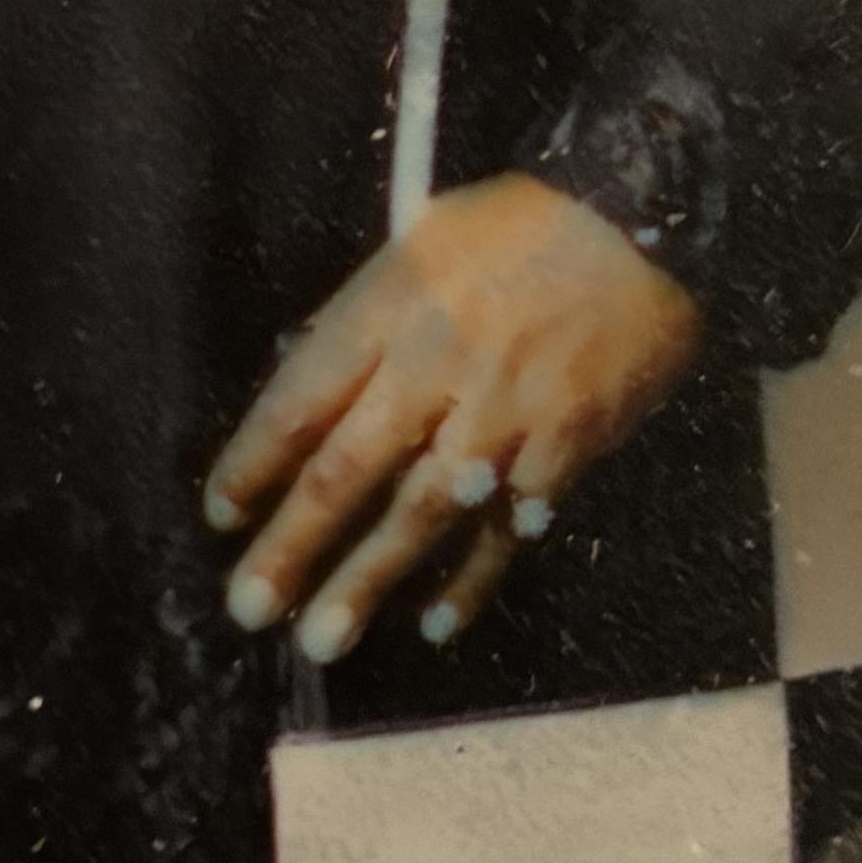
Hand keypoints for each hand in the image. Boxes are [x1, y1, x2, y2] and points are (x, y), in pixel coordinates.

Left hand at [203, 174, 701, 665]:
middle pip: (348, 469)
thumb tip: (310, 397)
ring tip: (321, 642)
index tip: (221, 515)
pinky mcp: (564, 445)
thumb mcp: (421, 243)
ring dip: (367, 581)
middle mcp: (438, 365)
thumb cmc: (519, 227)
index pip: (301, 399)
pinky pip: (509, 524)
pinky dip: (473, 578)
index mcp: (392, 307)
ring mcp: (504, 413)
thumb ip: (365, 322)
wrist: (640, 220)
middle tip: (246, 609)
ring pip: (422, 511)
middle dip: (292, 545)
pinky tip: (436, 624)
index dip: (254, 463)